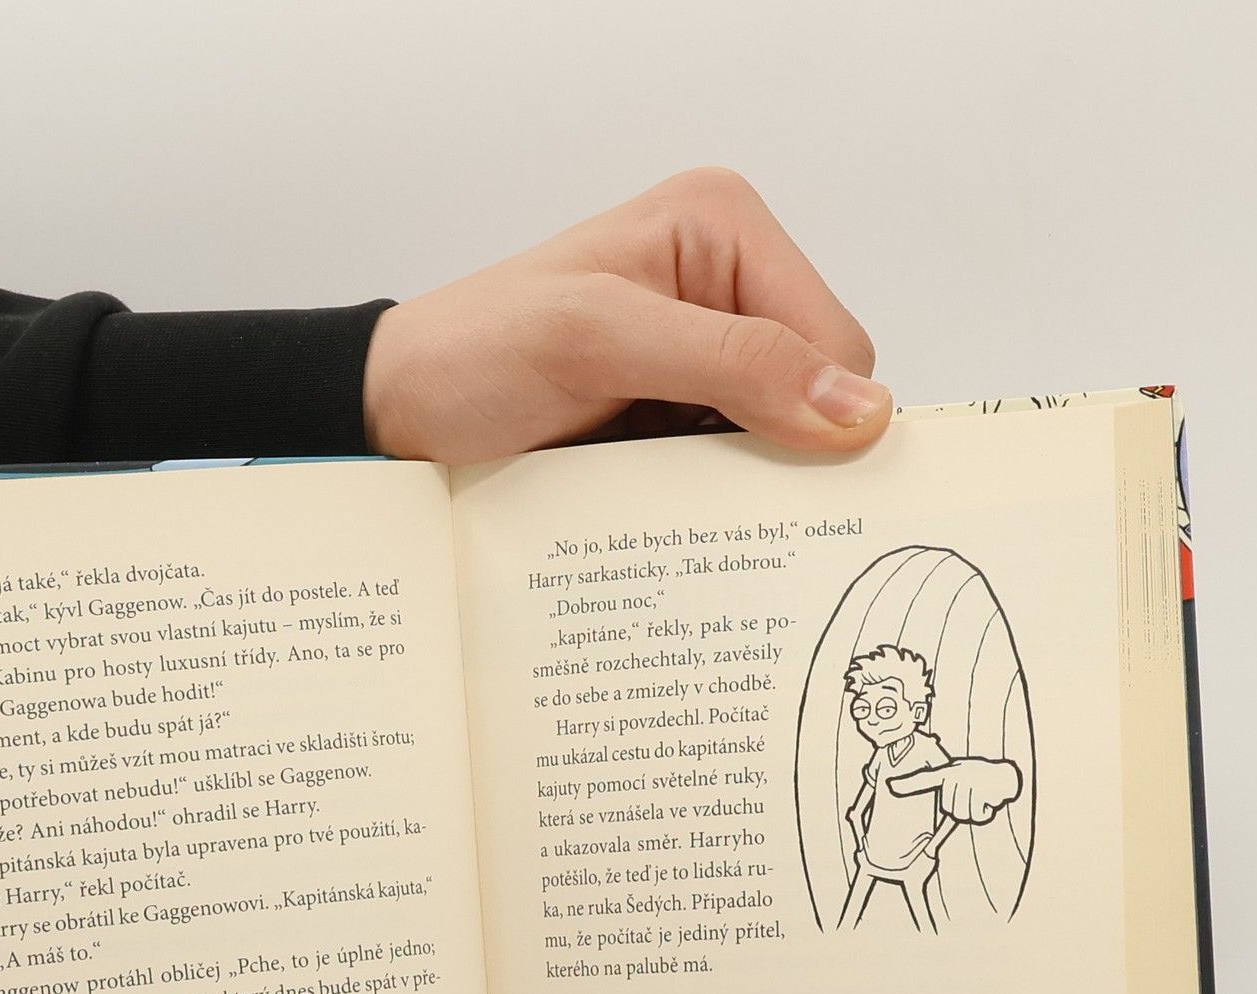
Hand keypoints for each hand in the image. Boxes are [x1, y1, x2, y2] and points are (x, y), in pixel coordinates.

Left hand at [362, 168, 889, 464]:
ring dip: (740, 481)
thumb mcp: (601, 340)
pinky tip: (663, 503)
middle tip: (696, 481)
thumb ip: (733, 362)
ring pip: (783, 440)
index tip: (758, 467)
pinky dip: (710, 496)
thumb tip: (857, 408)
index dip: (819, 413)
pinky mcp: (678, 411)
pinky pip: (734, 466)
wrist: (399, 409)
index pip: (838, 340)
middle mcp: (726, 283)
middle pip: (819, 394)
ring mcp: (704, 354)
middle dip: (777, 448)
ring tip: (669, 491)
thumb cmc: (474, 353)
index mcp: (725, 228)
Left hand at [887, 756, 1022, 823]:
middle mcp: (956, 774)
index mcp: (946, 774)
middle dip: (964, 810)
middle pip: (952, 811)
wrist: (1004, 775)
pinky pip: (979, 814)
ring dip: (976, 811)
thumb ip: (934, 791)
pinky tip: (989, 799)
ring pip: (965, 814)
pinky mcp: (986, 787)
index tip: (889, 786)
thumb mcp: (954, 780)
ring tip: (980, 796)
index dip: (906, 784)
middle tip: (972, 795)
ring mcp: (971, 779)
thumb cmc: (976, 778)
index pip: (924, 780)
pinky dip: (986, 811)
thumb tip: (904, 794)